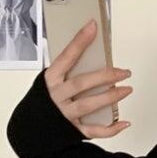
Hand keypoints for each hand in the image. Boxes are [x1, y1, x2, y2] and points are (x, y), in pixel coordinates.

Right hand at [44, 18, 132, 138]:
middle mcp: (56, 96)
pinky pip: (93, 131)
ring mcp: (63, 114)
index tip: (93, 26)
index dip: (80, 41)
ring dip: (110, 97)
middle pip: (82, 83)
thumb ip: (69, 72)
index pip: (66, 56)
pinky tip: (124, 122)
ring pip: (89, 105)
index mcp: (50, 80)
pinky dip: (111, 129)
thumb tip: (95, 57)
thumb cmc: (44, 101)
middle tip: (124, 72)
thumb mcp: (50, 82)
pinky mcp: (71, 130)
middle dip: (105, 76)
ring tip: (127, 89)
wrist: (29, 130)